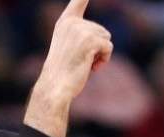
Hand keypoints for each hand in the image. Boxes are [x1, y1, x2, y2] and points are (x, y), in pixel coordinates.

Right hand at [24, 0, 112, 136]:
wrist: (54, 87)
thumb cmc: (62, 72)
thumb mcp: (69, 48)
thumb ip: (80, 36)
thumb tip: (103, 39)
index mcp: (65, 22)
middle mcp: (72, 23)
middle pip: (101, 30)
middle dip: (97, 47)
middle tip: (81, 60)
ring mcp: (81, 30)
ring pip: (106, 38)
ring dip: (100, 54)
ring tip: (84, 64)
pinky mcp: (90, 41)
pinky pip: (108, 47)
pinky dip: (104, 59)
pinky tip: (92, 67)